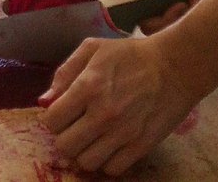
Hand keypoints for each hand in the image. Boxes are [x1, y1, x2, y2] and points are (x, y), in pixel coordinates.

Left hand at [40, 35, 204, 174]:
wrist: (173, 68)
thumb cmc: (129, 54)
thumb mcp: (92, 49)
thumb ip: (64, 73)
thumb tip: (44, 101)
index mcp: (87, 87)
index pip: (52, 120)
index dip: (51, 118)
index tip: (60, 113)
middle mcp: (103, 115)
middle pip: (65, 146)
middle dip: (64, 137)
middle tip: (73, 127)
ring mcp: (123, 134)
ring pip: (87, 162)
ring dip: (83, 152)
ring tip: (90, 137)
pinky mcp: (142, 146)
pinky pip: (113, 169)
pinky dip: (106, 161)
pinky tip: (108, 145)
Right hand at [96, 0, 217, 32]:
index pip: (144, 23)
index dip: (156, 23)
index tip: (170, 11)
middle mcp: (163, 5)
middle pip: (163, 30)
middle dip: (175, 19)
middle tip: (184, 4)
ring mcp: (183, 9)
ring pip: (182, 29)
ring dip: (191, 13)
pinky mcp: (201, 12)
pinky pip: (200, 24)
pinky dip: (204, 11)